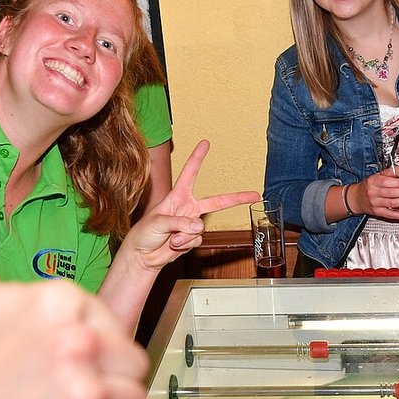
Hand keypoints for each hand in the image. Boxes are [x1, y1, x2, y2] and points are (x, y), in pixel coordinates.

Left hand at [120, 141, 257, 270]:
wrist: (143, 256)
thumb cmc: (144, 233)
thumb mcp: (159, 221)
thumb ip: (179, 222)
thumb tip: (200, 226)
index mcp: (178, 196)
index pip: (189, 173)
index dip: (198, 158)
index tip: (205, 143)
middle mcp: (188, 208)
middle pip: (217, 202)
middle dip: (237, 198)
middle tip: (255, 195)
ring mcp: (191, 225)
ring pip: (200, 228)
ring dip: (184, 235)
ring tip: (170, 238)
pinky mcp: (192, 240)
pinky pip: (197, 240)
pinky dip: (185, 245)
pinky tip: (174, 245)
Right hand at [353, 167, 398, 220]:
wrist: (356, 198)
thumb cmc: (368, 186)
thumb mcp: (376, 176)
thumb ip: (389, 172)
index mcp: (372, 182)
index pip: (386, 181)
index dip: (397, 182)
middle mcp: (373, 193)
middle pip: (391, 193)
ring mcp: (375, 204)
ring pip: (392, 203)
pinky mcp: (378, 212)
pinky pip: (390, 214)